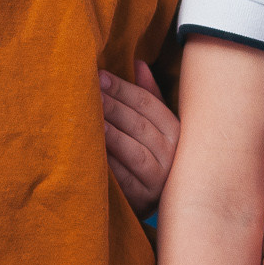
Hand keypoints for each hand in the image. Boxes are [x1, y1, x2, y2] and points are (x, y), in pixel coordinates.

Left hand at [101, 62, 177, 217]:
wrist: (165, 202)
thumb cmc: (155, 155)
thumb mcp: (158, 125)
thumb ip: (150, 95)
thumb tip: (138, 62)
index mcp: (176, 130)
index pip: (148, 103)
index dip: (122, 88)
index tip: (99, 76)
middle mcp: (172, 153)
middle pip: (138, 124)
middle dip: (112, 106)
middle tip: (87, 93)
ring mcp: (160, 178)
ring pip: (133, 151)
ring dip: (111, 134)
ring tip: (91, 119)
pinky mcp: (144, 199)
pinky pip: (124, 178)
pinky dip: (108, 163)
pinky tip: (92, 151)